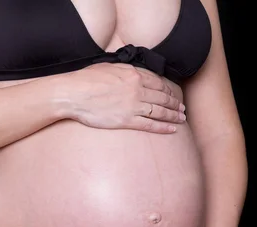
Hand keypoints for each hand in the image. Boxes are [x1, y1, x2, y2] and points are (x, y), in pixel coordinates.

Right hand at [65, 63, 186, 133]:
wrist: (74, 93)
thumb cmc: (85, 79)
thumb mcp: (108, 66)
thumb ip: (124, 69)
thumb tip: (130, 72)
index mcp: (134, 74)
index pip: (158, 82)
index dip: (168, 90)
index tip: (173, 94)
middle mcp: (137, 89)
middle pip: (162, 97)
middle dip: (174, 103)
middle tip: (182, 108)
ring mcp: (133, 105)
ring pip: (159, 111)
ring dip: (173, 115)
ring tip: (181, 118)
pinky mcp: (126, 120)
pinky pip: (150, 124)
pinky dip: (163, 127)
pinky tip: (172, 129)